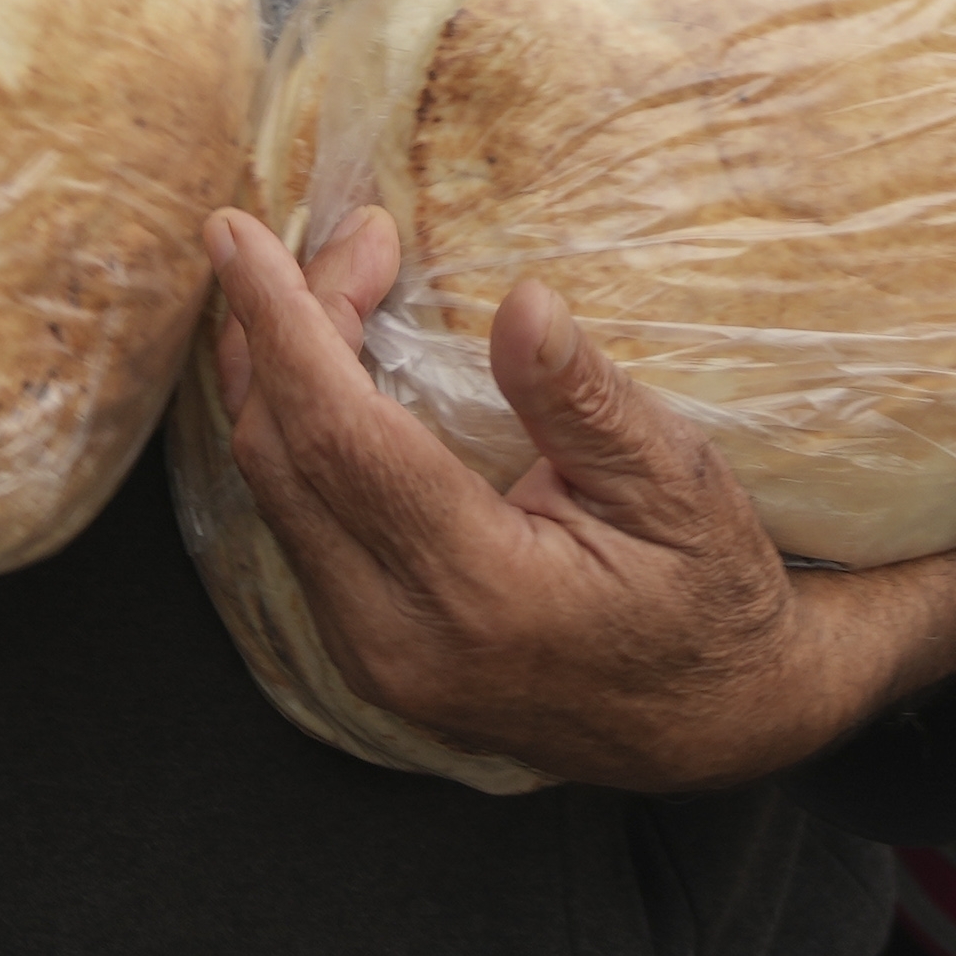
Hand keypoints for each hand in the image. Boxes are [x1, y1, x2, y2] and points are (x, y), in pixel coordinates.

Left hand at [199, 207, 955, 795]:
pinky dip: (294, 433)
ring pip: (273, 493)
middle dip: (279, 327)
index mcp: (480, 591)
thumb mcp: (677, 484)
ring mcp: (372, 657)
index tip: (238, 232)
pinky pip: (295, 524)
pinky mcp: (366, 653)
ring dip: (276, 377)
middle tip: (347, 237)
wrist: (716, 722)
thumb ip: (586, 400)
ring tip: (327, 281)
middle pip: (283, 456)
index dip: (283, 323)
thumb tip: (522, 302)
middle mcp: (399, 636)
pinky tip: (323, 369)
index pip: (339, 436)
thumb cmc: (710, 592)